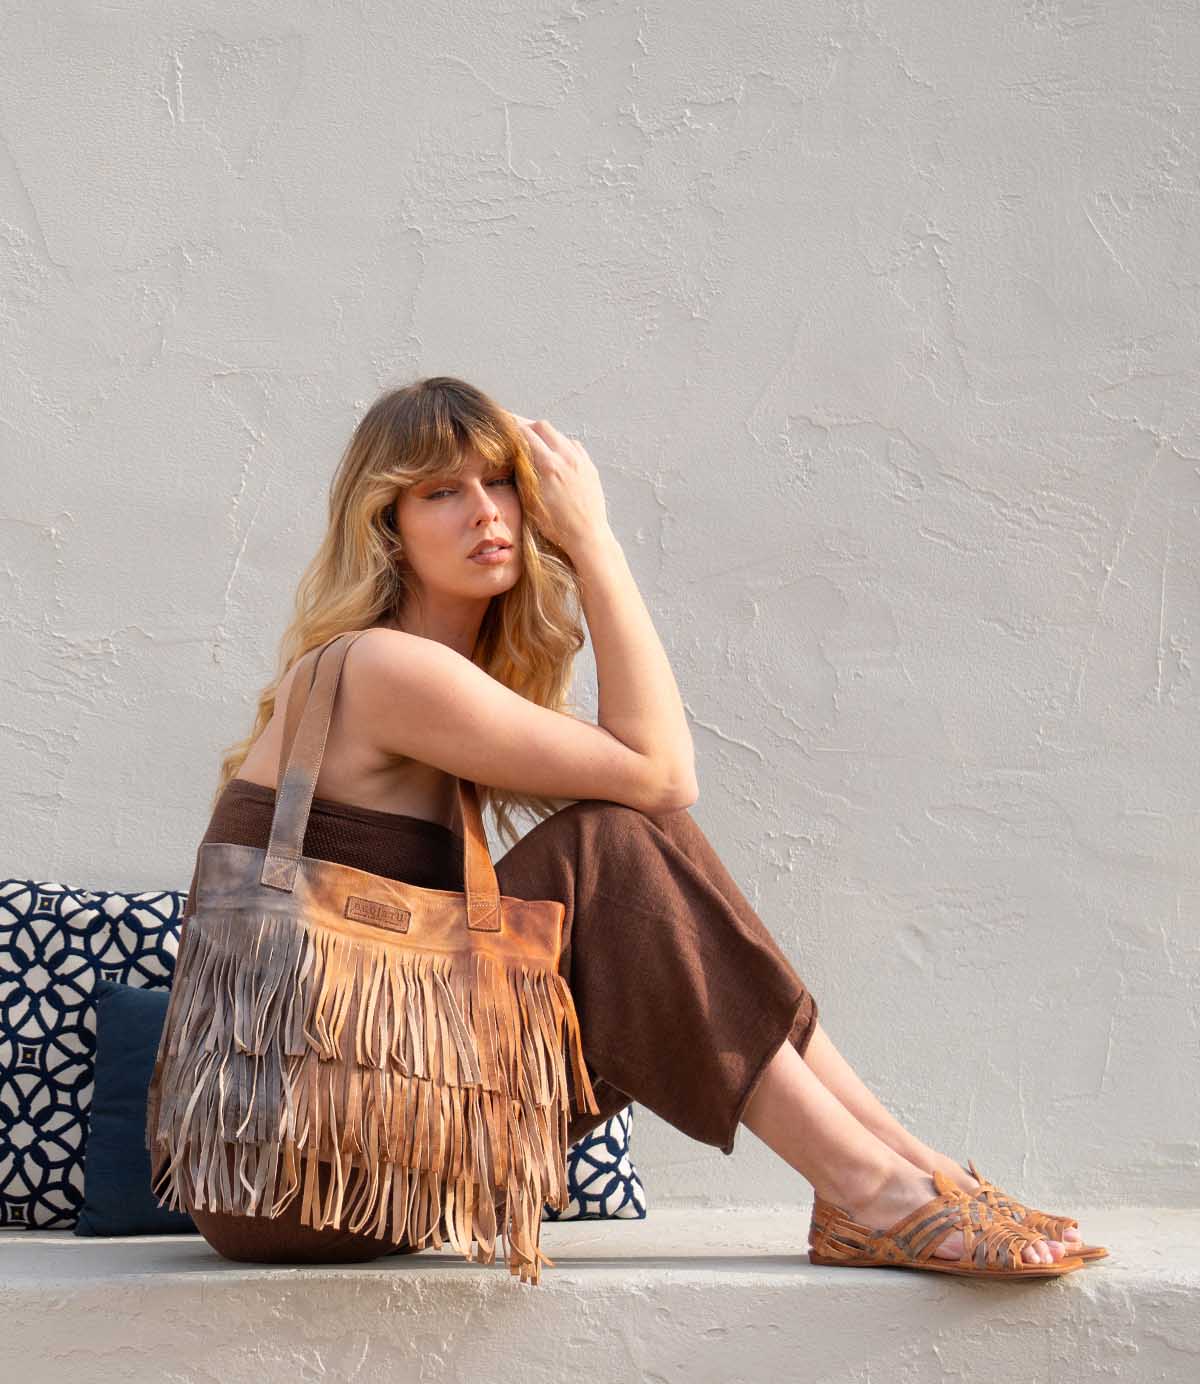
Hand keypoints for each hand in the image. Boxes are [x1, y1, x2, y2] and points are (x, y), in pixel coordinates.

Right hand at [509, 413, 611, 557]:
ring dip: (544, 435)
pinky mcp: (589, 466)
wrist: (587, 536)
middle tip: (516, 431)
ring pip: (559, 434)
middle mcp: (566, 457)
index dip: (512, 427)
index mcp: (548, 465)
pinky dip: (561, 445)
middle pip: (542, 426)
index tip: (503, 425)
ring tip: (534, 444)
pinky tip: (554, 455)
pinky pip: (573, 446)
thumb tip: (514, 454)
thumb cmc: (556, 525)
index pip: (526, 433)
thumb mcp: (531, 500)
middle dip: (527, 426)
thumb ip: (523, 473)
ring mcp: (580, 460)